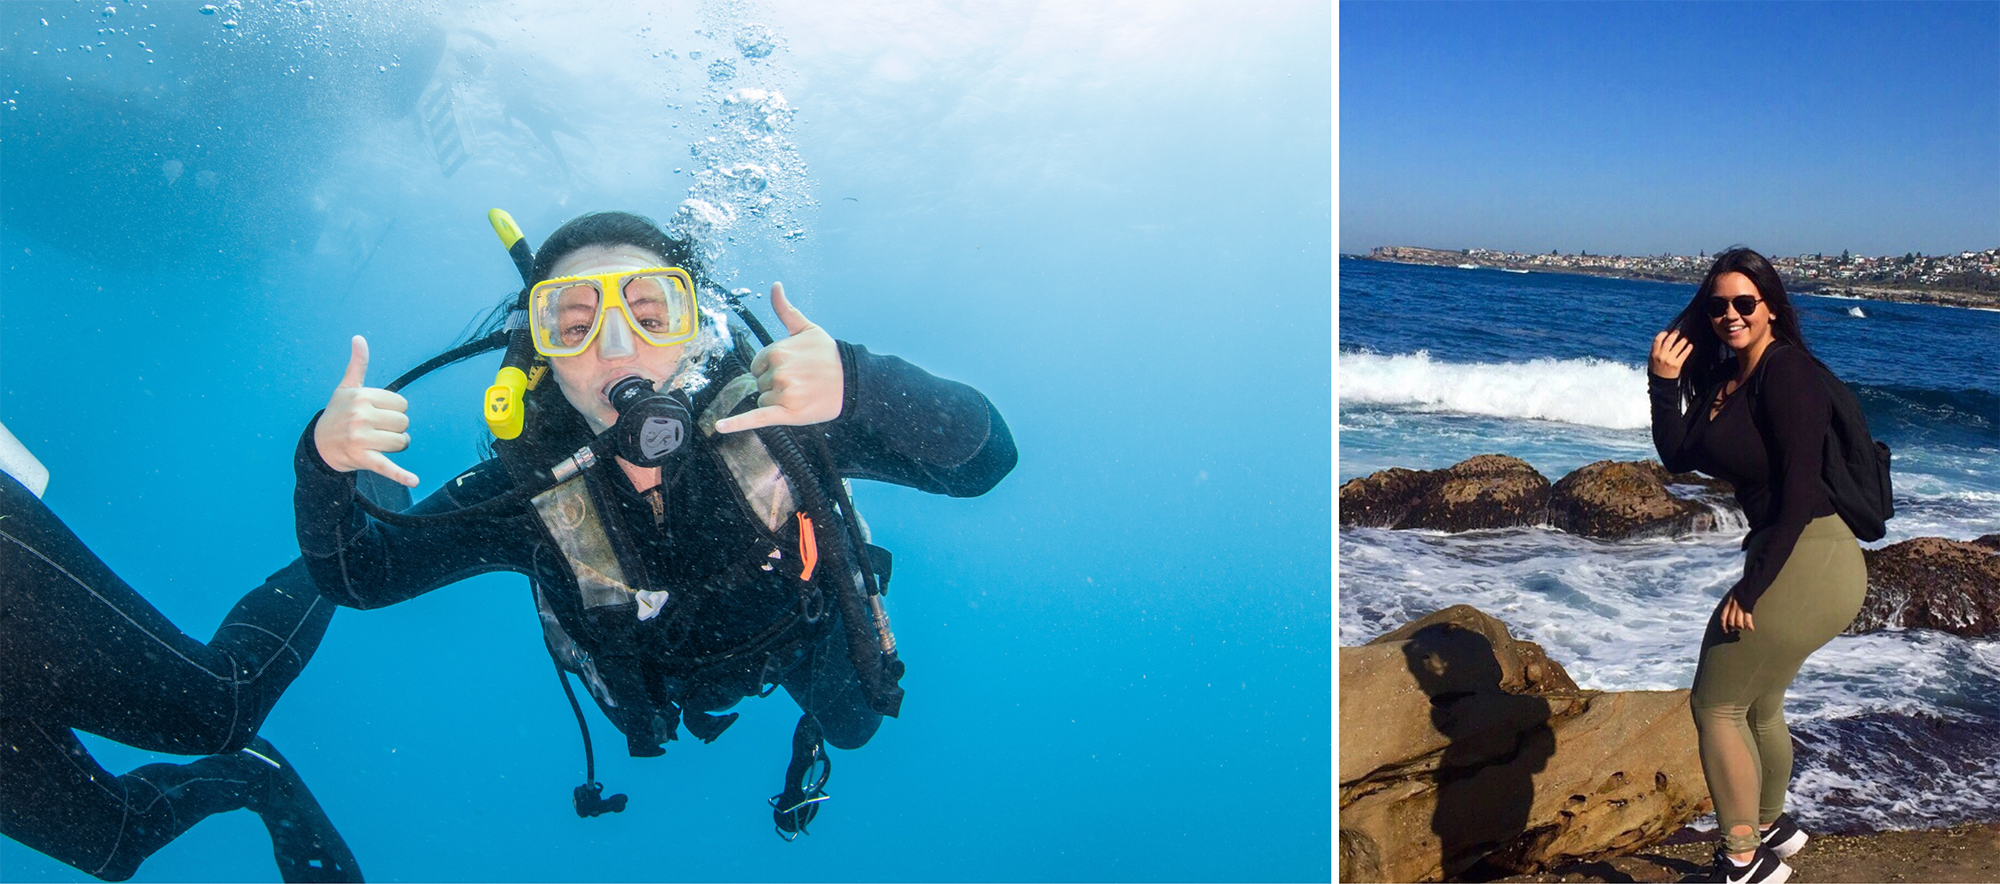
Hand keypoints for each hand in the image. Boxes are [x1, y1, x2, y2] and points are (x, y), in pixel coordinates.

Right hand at [313, 336, 418, 487]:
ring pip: (402, 442)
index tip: (377, 415)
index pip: (402, 405)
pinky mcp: (362, 459)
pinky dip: (401, 475)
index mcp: (362, 397)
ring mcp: (361, 438)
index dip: (394, 412)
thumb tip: (359, 338)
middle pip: (404, 423)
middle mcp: (360, 416)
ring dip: (396, 447)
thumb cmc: (338, 414)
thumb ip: (357, 364)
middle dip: (396, 429)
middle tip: (376, 431)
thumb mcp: (346, 388)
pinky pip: (387, 466)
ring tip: (377, 445)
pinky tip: (413, 480)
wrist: (319, 446)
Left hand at [714, 283, 843, 433]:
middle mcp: (778, 372)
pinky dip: (737, 423)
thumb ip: (785, 309)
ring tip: (803, 393)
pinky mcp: (786, 413)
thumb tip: (774, 285)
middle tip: (801, 381)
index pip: (757, 366)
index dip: (772, 369)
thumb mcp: (806, 328)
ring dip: (779, 400)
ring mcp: (782, 393)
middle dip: (776, 384)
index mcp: (776, 351)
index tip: (793, 368)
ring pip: (764, 400)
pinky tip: (721, 426)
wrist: (852, 381)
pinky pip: (756, 417)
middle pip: (760, 383)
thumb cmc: (828, 355)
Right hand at [1650, 329, 1692, 378]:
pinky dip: (1688, 349)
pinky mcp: (1677, 365)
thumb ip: (1656, 350)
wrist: (1661, 383)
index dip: (1663, 334)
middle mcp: (1661, 356)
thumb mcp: (1652, 360)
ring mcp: (1669, 360)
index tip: (1667, 332)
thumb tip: (1665, 339)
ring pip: (1678, 346)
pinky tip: (1690, 346)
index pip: (1657, 340)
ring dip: (1683, 340)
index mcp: (1654, 354)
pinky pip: (1684, 354)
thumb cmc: (1657, 370)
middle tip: (1678, 331)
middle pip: (1668, 341)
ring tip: (1685, 338)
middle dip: (1674, 334)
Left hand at [1719, 593, 1754, 632]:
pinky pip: (1748, 619)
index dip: (1723, 624)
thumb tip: (1731, 610)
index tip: (1725, 630)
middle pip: (1731, 621)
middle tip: (1734, 630)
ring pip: (1738, 622)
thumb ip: (1731, 602)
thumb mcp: (1733, 595)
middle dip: (1732, 627)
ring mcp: (1740, 607)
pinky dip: (1749, 625)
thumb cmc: (1743, 589)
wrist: (1750, 584)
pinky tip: (1751, 629)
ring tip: (1743, 628)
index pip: (1723, 616)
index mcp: (1729, 603)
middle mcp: (1733, 606)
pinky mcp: (1748, 608)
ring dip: (1741, 627)